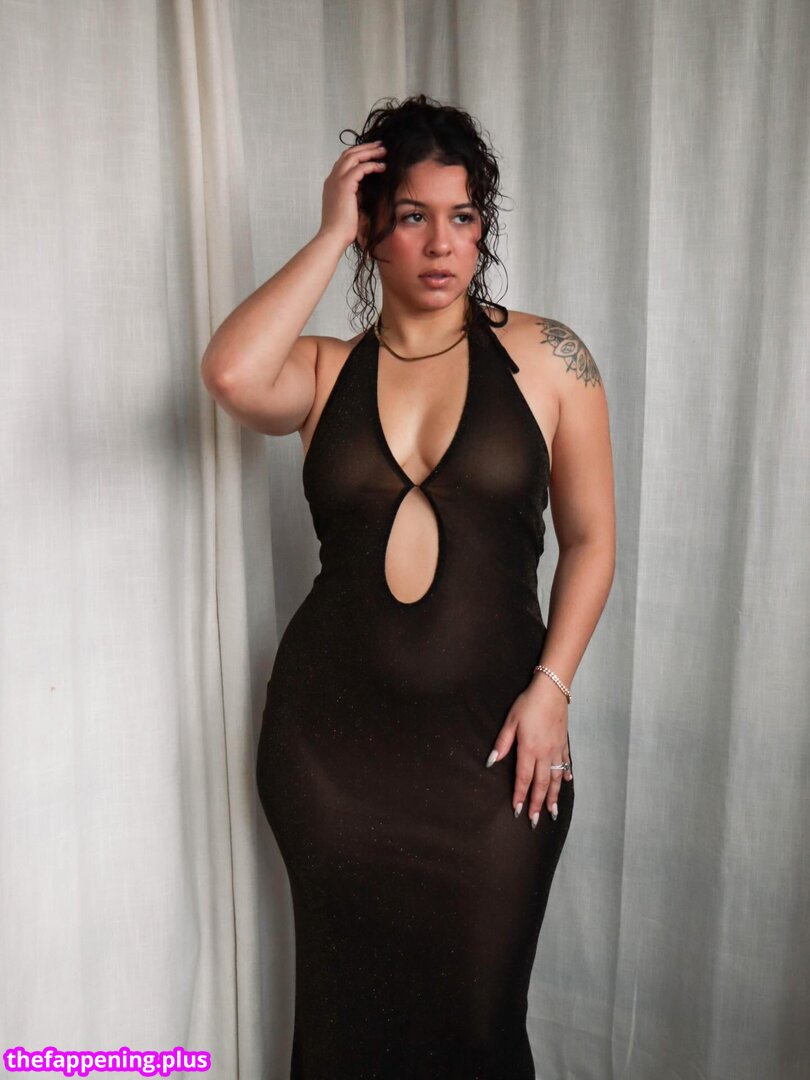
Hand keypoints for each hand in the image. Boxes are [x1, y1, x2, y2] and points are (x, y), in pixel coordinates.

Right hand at [318, 141, 386, 249]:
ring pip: (353, 156)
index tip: (372, 153)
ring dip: (370, 152)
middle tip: (380, 146)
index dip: (358, 154)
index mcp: (331, 183)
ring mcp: (336, 181)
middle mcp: (332, 179)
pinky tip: (382, 167)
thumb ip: (356, 194)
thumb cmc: (342, 228)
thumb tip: (369, 188)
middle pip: (348, 154)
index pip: (344, 161)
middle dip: (366, 148)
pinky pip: (360, 168)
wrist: (333, 236)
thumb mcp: (350, 206)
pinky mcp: (344, 185)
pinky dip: (372, 165)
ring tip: (383, 152)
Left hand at [486, 676, 572, 826]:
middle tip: (535, 821)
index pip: (524, 778)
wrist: (552, 690)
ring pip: (556, 778)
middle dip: (538, 804)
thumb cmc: (528, 704)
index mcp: (529, 749)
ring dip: (553, 796)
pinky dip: (566, 774)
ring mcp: (557, 749)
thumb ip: (502, 743)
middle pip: (541, 784)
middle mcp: (545, 753)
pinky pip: (566, 762)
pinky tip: (567, 782)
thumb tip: (491, 762)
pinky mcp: (564, 742)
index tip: (518, 811)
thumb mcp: (510, 721)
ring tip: (552, 812)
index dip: (521, 796)